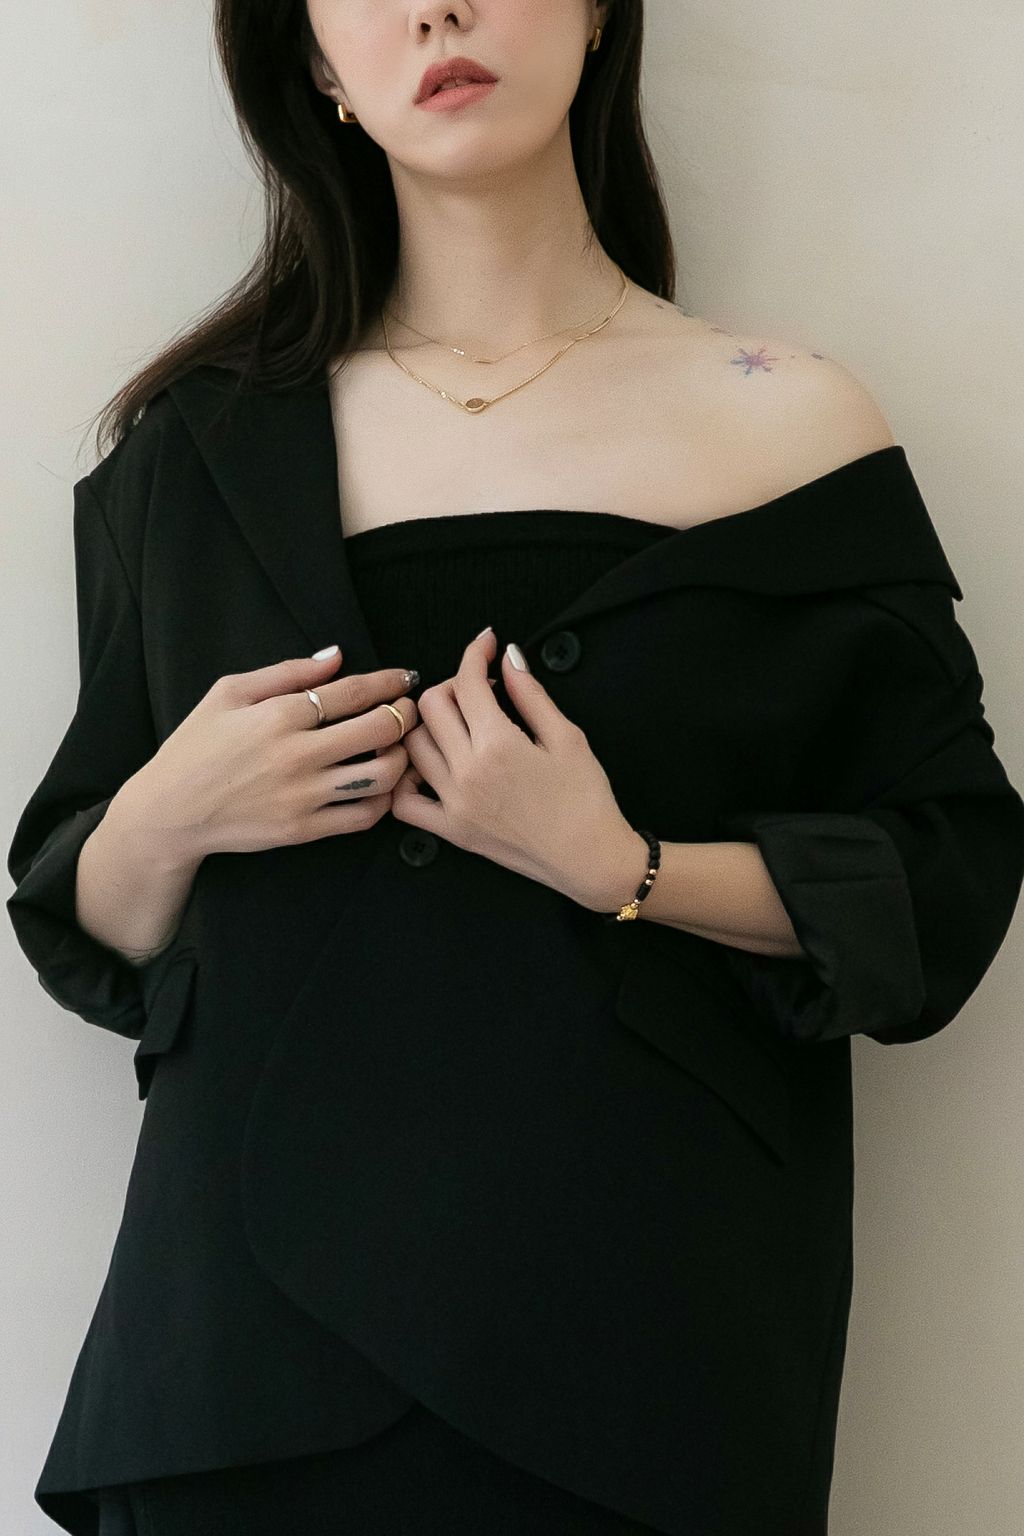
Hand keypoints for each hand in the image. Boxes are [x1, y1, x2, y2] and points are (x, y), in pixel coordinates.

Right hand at [129, 648, 419, 861]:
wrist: (171, 812)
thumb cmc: (196, 746)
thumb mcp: (228, 693)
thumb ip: (286, 672)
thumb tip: (336, 656)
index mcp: (279, 715)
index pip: (353, 691)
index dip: (389, 681)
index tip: (405, 678)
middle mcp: (297, 754)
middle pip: (380, 728)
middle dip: (405, 714)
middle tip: (409, 710)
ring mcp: (304, 795)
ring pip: (382, 774)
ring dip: (401, 757)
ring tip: (397, 748)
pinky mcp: (305, 829)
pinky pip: (365, 816)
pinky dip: (384, 799)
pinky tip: (381, 785)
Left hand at [390, 628, 643, 910]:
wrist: (590, 858)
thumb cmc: (586, 800)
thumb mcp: (567, 736)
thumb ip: (531, 694)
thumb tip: (508, 658)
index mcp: (498, 744)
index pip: (468, 682)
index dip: (475, 653)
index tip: (486, 644)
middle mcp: (467, 772)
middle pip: (432, 706)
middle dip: (454, 684)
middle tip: (480, 689)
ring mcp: (454, 803)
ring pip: (412, 745)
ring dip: (429, 723)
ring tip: (458, 722)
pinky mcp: (452, 830)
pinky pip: (404, 802)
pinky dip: (407, 779)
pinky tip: (430, 767)